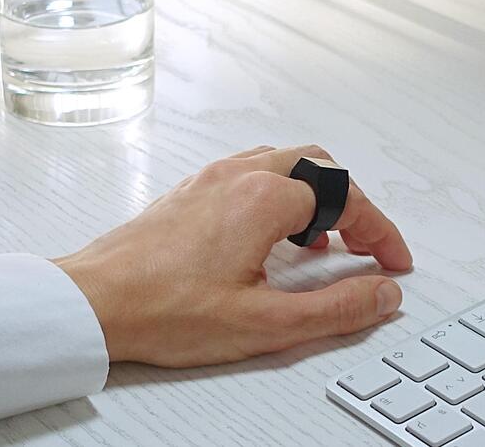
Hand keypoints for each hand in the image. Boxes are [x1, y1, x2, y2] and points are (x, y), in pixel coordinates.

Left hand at [54, 145, 412, 366]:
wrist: (92, 301)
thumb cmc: (163, 310)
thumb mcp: (265, 322)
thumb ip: (336, 308)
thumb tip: (381, 295)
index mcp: (265, 199)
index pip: (347, 200)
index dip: (381, 231)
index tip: (392, 260)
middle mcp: (241, 175)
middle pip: (322, 167)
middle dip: (353, 204)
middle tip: (365, 243)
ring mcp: (214, 178)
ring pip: (287, 162)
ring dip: (317, 195)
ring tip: (323, 242)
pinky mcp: (194, 189)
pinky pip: (254, 172)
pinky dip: (283, 194)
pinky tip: (273, 235)